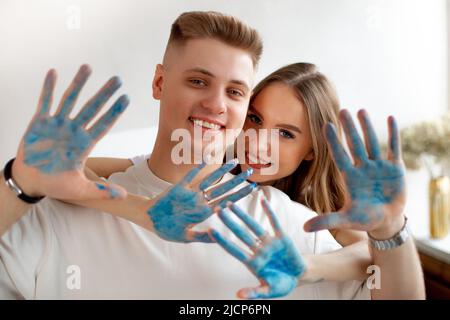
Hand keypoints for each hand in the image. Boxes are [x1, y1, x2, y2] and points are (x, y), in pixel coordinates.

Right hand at [13, 65, 128, 200]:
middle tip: (118, 79)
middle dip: (104, 93)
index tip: (127, 98)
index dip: (114, 112)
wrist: (31, 181)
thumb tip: (124, 196)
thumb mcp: (80, 190)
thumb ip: (102, 191)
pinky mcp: (39, 122)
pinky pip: (44, 102)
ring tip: (88, 67)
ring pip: (70, 100)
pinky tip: (53, 72)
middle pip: (92, 108)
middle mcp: (73, 131)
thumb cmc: (55, 184)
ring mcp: (57, 125)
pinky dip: (47, 88)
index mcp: (84, 144)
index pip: (103, 124)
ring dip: (78, 84)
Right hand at [147, 160, 256, 242]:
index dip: (239, 194)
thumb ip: (201, 237)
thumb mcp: (186, 237)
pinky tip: (207, 157)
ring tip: (234, 161)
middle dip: (236, 181)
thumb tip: (217, 236)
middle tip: (250, 171)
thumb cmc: (167, 229)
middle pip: (222, 189)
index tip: (252, 188)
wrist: (150, 220)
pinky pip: (190, 175)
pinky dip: (198, 167)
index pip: (226, 201)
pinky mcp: (179, 187)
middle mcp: (199, 201)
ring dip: (221, 170)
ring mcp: (190, 193)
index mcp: (203, 212)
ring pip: (209, 179)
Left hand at [210, 199, 304, 298]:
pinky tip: (262, 200)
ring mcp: (269, 242)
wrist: (300, 277)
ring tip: (231, 204)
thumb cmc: (282, 284)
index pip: (234, 249)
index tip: (211, 231)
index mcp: (253, 262)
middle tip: (216, 209)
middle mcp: (258, 250)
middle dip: (228, 222)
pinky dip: (269, 212)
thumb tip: (239, 295)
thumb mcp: (268, 291)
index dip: (222, 240)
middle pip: (240, 234)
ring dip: (242, 214)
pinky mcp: (282, 238)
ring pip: (253, 225)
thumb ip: (255, 293)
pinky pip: (274, 222)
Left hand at [304, 109, 405, 237]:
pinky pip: (393, 147)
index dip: (333, 141)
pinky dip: (393, 134)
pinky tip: (390, 118)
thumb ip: (326, 220)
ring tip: (361, 110)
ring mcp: (378, 166)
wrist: (385, 221)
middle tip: (343, 110)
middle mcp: (362, 167)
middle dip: (349, 128)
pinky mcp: (395, 167)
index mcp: (349, 177)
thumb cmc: (363, 218)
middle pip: (354, 144)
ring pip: (372, 143)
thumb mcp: (345, 219)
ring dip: (367, 127)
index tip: (326, 125)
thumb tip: (304, 228)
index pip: (339, 155)